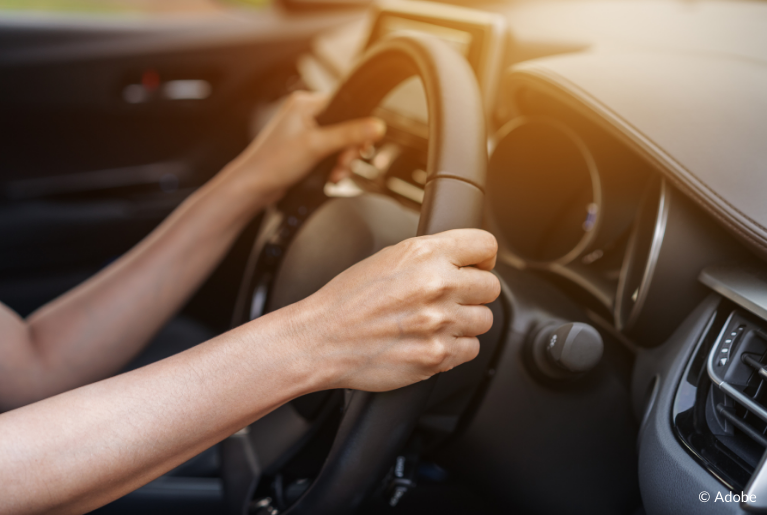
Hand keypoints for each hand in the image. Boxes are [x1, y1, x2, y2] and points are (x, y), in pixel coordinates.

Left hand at [224, 91, 385, 200]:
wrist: (253, 187)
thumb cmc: (273, 163)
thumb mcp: (317, 146)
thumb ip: (349, 135)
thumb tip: (377, 126)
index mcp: (305, 103)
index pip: (345, 106)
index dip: (357, 128)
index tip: (361, 146)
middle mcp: (304, 113)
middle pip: (345, 126)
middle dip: (348, 150)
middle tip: (344, 164)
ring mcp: (304, 131)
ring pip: (339, 142)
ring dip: (342, 160)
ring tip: (336, 174)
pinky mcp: (304, 148)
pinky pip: (329, 152)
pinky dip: (333, 165)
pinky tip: (331, 176)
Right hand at [288, 229, 500, 391]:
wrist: (320, 339)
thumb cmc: (346, 300)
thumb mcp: (388, 258)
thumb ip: (429, 256)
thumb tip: (461, 261)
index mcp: (425, 254)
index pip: (485, 246)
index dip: (482, 258)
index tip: (476, 266)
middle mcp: (437, 285)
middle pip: (491, 286)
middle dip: (474, 292)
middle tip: (450, 299)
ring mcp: (439, 322)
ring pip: (484, 320)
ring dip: (465, 322)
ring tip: (435, 322)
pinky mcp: (437, 355)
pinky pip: (471, 349)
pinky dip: (456, 348)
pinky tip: (430, 341)